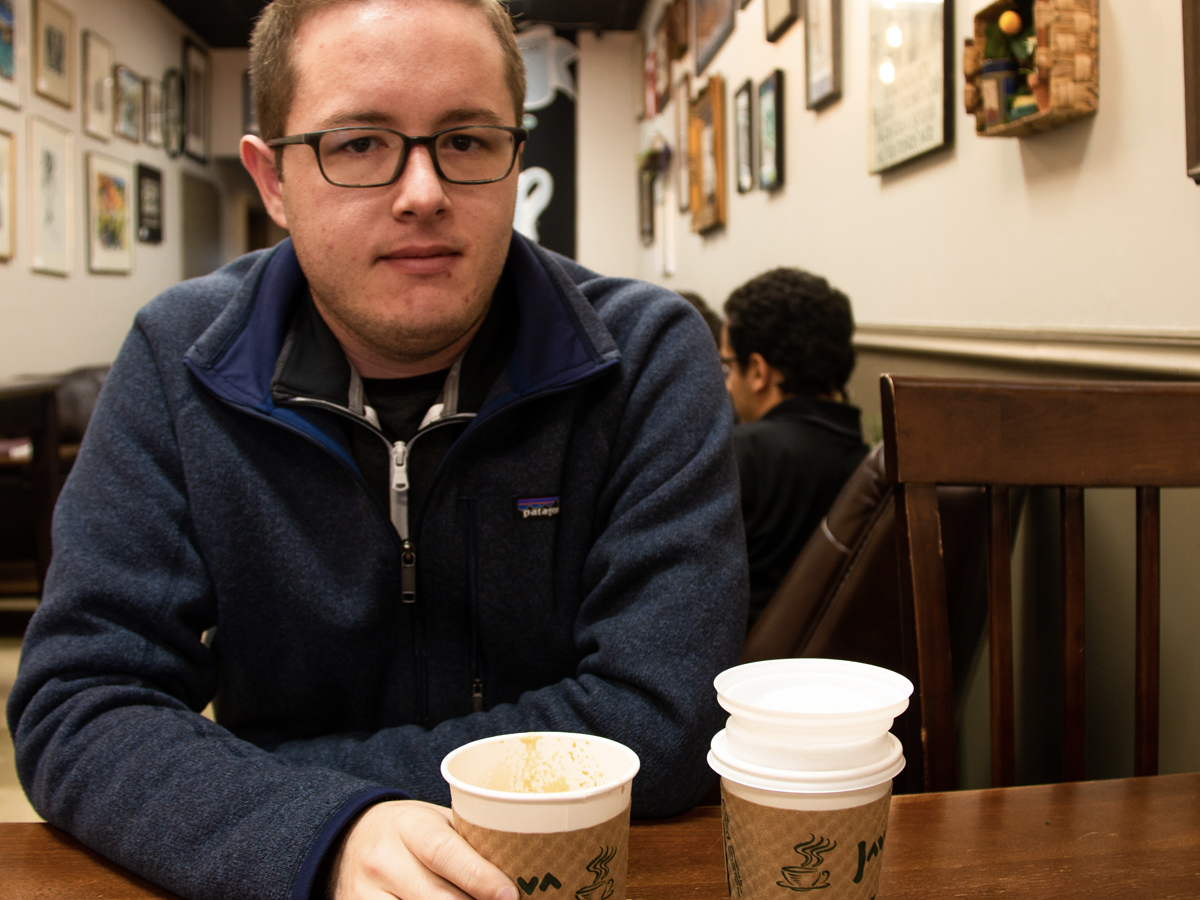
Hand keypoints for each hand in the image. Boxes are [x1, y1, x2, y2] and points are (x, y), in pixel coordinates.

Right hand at [329, 800, 517, 899]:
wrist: (351, 838)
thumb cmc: (411, 831)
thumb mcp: (436, 823)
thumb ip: (469, 843)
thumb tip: (523, 866)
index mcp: (409, 826)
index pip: (443, 852)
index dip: (478, 876)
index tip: (509, 894)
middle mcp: (383, 860)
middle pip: (434, 898)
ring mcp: (365, 894)